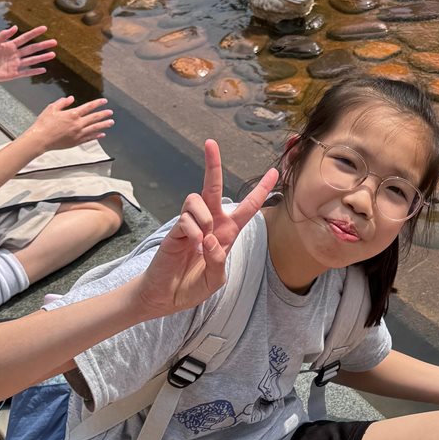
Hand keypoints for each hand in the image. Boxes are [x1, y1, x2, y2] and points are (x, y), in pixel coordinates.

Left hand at [0, 24, 56, 83]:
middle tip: (54, 42)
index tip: (44, 28)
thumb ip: (2, 36)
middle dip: (43, 45)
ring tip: (52, 54)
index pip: (25, 38)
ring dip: (42, 57)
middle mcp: (14, 54)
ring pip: (31, 60)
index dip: (34, 33)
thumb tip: (15, 27)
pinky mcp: (12, 74)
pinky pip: (25, 72)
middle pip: (31, 49)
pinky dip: (34, 71)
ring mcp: (14, 64)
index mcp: (10, 45)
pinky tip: (43, 70)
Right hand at [29, 94, 113, 152]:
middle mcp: (77, 124)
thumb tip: (71, 98)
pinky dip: (96, 136)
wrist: (40, 139)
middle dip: (103, 114)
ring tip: (111, 122)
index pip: (88, 107)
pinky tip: (102, 134)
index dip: (97, 103)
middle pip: (94, 118)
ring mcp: (78, 134)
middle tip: (110, 112)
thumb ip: (62, 102)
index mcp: (72, 114)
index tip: (104, 101)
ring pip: (94, 128)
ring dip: (103, 125)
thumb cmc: (44, 124)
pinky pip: (89, 138)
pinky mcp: (76, 142)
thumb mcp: (51, 108)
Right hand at [132, 140, 279, 318]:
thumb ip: (217, 260)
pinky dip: (193, 232)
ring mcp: (191, 225)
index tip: (273, 172)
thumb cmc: (192, 286)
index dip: (261, 190)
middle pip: (213, 187)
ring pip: (197, 199)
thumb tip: (211, 238)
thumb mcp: (215, 280)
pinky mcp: (175, 230)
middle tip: (210, 142)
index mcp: (227, 233)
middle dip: (213, 164)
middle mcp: (210, 223)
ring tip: (201, 241)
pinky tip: (192, 246)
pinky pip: (187, 220)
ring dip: (204, 218)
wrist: (165, 297)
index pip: (248, 207)